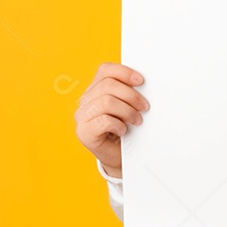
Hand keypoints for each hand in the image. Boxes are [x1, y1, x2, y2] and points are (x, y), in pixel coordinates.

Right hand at [74, 62, 148, 178]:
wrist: (120, 156)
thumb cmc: (126, 129)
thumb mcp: (128, 106)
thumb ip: (128, 92)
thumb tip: (142, 82)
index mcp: (95, 89)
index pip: (105, 70)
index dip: (124, 72)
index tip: (141, 81)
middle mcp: (85, 101)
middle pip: (108, 85)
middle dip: (131, 95)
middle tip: (145, 107)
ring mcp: (82, 117)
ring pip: (106, 102)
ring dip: (127, 111)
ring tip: (136, 120)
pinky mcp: (83, 132)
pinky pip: (103, 120)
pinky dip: (118, 124)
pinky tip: (123, 130)